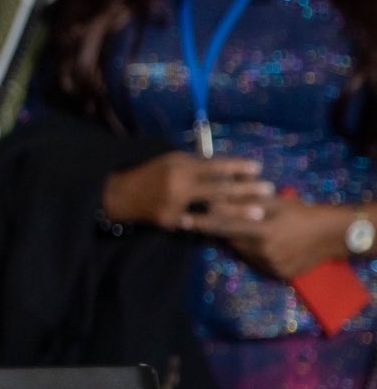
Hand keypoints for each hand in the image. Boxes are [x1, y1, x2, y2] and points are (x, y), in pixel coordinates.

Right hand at [101, 152, 271, 232]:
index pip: (213, 165)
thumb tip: (223, 165)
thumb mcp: (170, 160)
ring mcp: (175, 206)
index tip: (258, 167)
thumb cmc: (149, 172)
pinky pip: (198, 224)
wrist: (119, 194)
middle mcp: (178, 185)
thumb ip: (195, 163)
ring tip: (260, 211)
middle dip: (246, 189)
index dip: (236, 166)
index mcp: (179, 166)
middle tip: (269, 189)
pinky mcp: (171, 221)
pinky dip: (217, 225)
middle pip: (218, 187)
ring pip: (213, 209)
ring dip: (239, 211)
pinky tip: (234, 228)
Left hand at [191, 195, 353, 280]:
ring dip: (240, 242)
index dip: (202, 223)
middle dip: (224, 230)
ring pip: (242, 253)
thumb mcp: (274, 201)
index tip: (181, 220)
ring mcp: (270, 265)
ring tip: (251, 231)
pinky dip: (254, 254)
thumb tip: (217, 197)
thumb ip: (245, 201)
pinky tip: (263, 244)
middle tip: (218, 220)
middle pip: (231, 241)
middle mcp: (263, 251)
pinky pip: (256, 263)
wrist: (331, 235)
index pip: (224, 226)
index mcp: (262, 230)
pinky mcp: (277, 275)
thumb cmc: (300, 212)